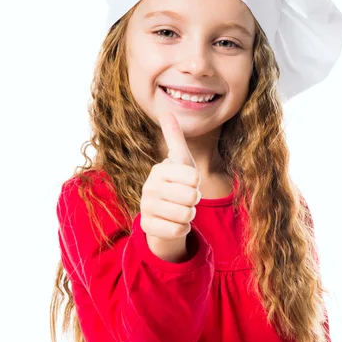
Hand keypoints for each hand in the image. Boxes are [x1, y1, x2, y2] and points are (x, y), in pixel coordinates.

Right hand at [140, 112, 201, 261]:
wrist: (161, 212)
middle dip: (193, 200)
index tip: (186, 183)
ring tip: (179, 209)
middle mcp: (149, 188)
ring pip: (186, 215)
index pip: (194, 178)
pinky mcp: (148, 227)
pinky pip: (179, 230)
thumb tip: (167, 111)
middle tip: (183, 198)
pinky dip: (182, 228)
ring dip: (189, 215)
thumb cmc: (175, 182)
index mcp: (159, 170)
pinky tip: (173, 222)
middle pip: (191, 197)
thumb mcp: (179, 160)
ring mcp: (146, 208)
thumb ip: (174, 137)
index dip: (196, 183)